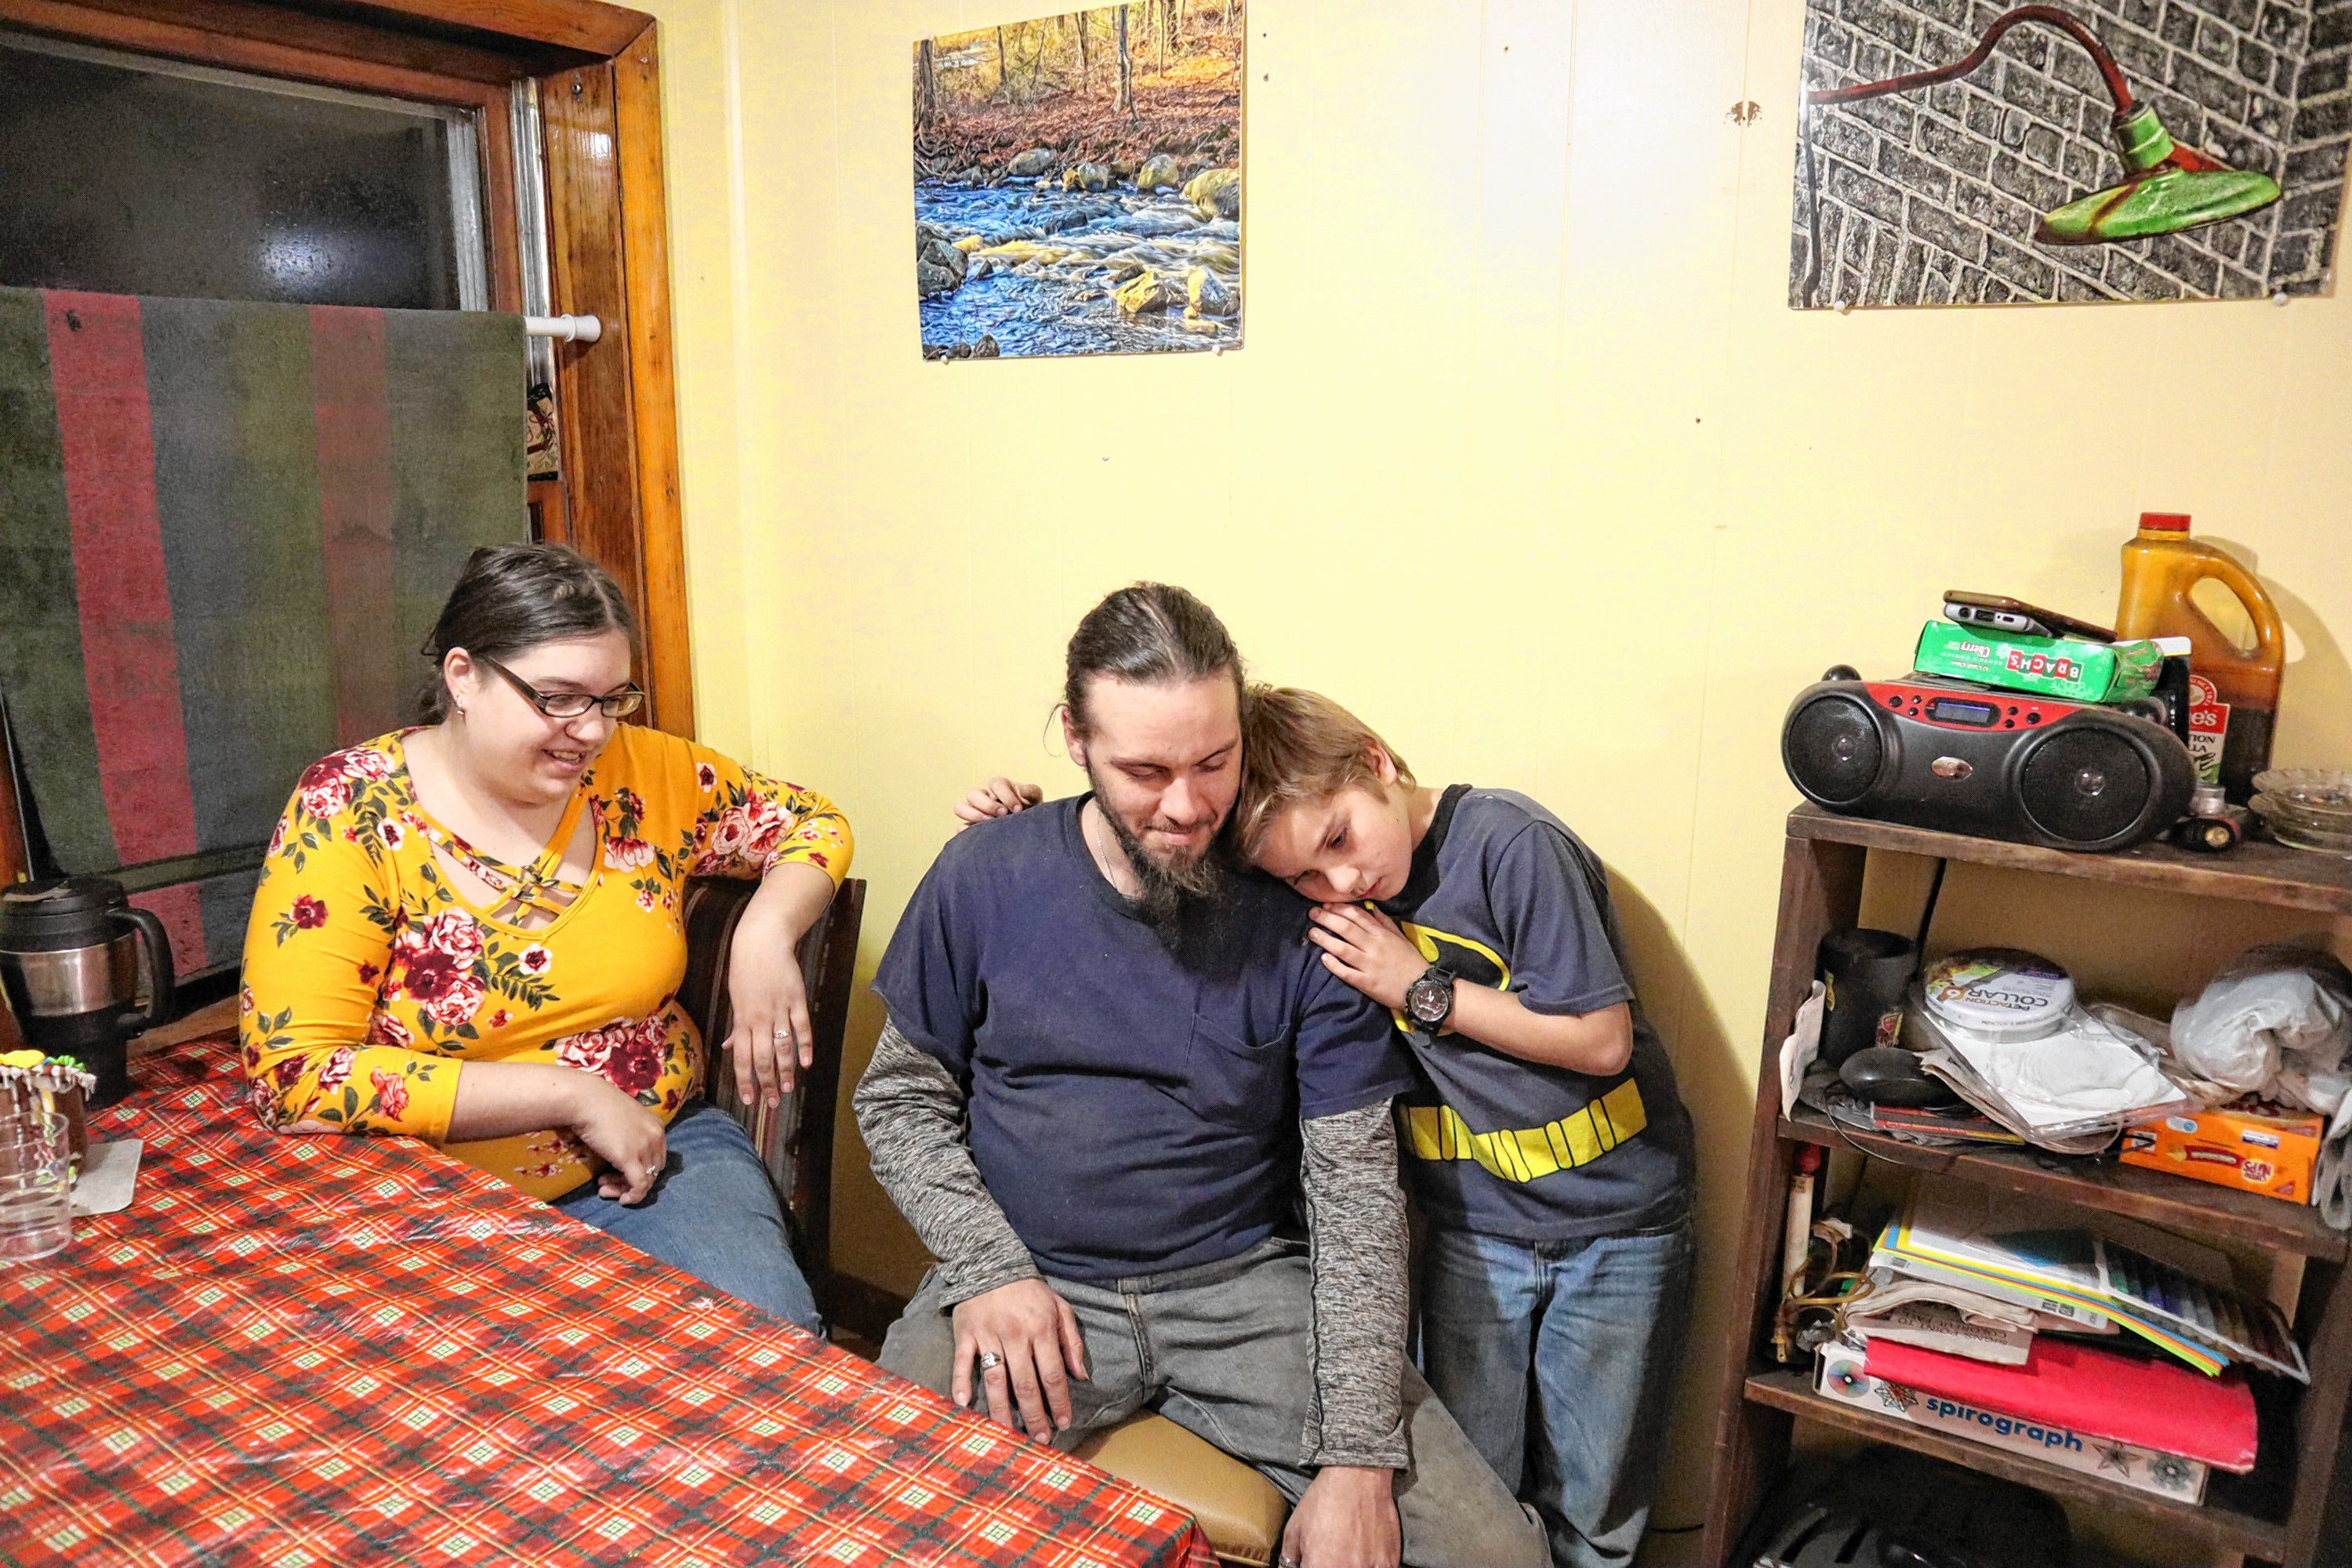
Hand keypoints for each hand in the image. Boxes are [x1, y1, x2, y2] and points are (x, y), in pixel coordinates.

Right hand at [566, 1075, 667, 1203]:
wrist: (584, 1100)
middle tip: (608, 1183)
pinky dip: (633, 1197)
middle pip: (653, 1169)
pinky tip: (621, 1200)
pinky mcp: (630, 1159)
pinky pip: (639, 1186)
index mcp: (656, 1126)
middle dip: (632, 1180)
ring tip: (604, 1190)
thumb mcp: (622, 1120)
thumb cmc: (597, 1106)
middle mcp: (656, 1136)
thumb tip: (621, 1154)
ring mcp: (645, 1147)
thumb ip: (629, 1135)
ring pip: (646, 1180)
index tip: (618, 1172)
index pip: (657, 1156)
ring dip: (625, 1189)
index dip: (640, 1169)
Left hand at [724, 894, 814, 1106]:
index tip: (749, 1100)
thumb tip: (730, 1047)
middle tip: (773, 1103)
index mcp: (742, 1020)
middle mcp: (759, 1019)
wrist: (762, 942)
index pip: (742, 1059)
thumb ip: (737, 1026)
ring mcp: (779, 1010)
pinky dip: (805, 1046)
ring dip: (786, 1070)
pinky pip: (802, 1028)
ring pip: (782, 1047)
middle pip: (763, 1059)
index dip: (745, 1081)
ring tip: (789, 1089)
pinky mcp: (797, 1000)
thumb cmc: (745, 970)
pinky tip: (807, 1063)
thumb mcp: (736, 999)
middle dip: (767, 1083)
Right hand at [949, 1278, 1089, 1441]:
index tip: (1063, 1423)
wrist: (992, 1263)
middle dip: (1035, 1416)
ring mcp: (988, 1335)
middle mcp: (1015, 1335)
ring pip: (996, 1379)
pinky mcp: (966, 1333)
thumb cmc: (1030, 1291)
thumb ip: (1072, 1342)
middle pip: (1026, 1384)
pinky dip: (962, 1383)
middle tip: (1039, 1439)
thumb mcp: (1060, 1308)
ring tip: (1008, 1435)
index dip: (1059, 1402)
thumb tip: (1082, 1376)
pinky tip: (965, 1404)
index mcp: (1041, 1329)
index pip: (1053, 1374)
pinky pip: (962, 1362)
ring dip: (1002, 1410)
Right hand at [953, 777, 1042, 830]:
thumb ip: (1031, 791)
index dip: (1006, 796)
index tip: (1018, 809)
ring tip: (990, 823)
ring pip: (960, 807)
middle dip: (988, 805)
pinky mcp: (971, 828)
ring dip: (973, 814)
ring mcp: (975, 812)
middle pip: (973, 794)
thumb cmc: (1030, 810)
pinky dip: (965, 831)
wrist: (1028, 828)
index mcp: (998, 787)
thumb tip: (1021, 791)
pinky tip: (979, 835)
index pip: (996, 784)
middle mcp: (983, 797)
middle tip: (1003, 814)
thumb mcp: (1034, 798)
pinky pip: (960, 827)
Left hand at [1279, 1466, 1397, 1567]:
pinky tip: (1363, 1555)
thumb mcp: (1295, 1529)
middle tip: (1328, 1557)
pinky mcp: (1390, 1563)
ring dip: (1350, 1566)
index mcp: (1320, 1567)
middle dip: (1327, 1565)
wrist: (1358, 1477)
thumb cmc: (1324, 1501)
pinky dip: (1371, 1566)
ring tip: (1347, 1553)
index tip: (1312, 1562)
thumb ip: (1289, 1559)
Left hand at [1307, 903, 1426, 1011]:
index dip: (1340, 908)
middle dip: (1327, 919)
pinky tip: (1323, 959)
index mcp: (1382, 935)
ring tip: (1312, 933)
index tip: (1326, 904)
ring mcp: (1370, 965)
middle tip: (1312, 913)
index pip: (1358, 916)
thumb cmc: (1412, 962)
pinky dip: (1334, 965)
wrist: (1423, 989)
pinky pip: (1347, 972)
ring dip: (1325, 939)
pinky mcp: (1367, 983)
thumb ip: (1385, 922)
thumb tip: (1370, 907)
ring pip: (1343, 949)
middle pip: (1346, 929)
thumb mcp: (1401, 937)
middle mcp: (1375, 947)